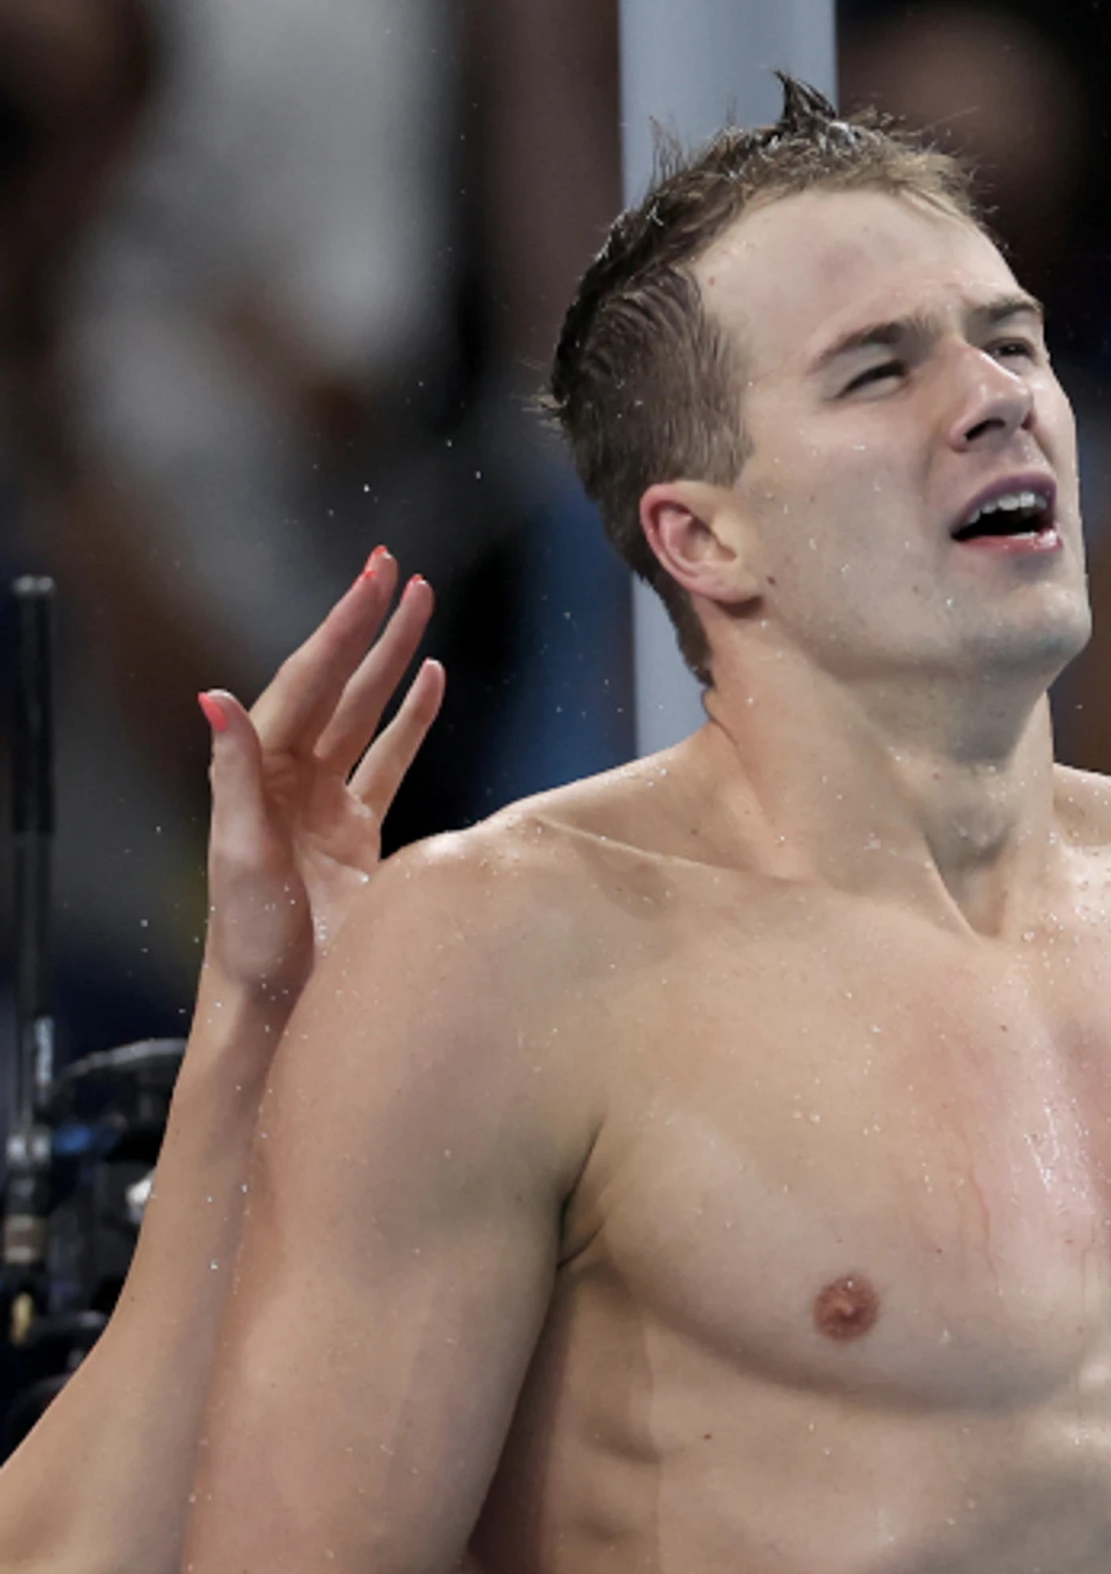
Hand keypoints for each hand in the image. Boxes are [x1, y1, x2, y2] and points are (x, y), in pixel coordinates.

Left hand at [201, 547, 441, 1008]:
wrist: (283, 1006)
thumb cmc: (251, 941)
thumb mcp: (239, 856)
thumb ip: (234, 775)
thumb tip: (214, 699)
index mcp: (264, 773)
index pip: (308, 683)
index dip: (342, 629)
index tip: (373, 580)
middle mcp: (292, 778)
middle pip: (338, 684)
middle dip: (368, 626)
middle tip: (396, 568)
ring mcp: (326, 803)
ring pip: (366, 713)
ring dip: (392, 663)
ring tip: (420, 608)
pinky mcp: (359, 836)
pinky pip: (390, 763)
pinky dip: (412, 723)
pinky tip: (433, 685)